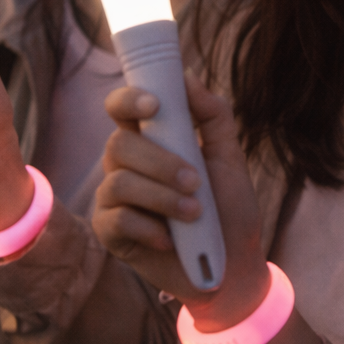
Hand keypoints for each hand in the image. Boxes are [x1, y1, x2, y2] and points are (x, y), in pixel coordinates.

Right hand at [94, 73, 272, 329]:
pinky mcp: (110, 233)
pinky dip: (151, 228)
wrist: (233, 266)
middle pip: (119, 144)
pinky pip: (118, 220)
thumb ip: (213, 116)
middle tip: (195, 182)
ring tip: (194, 214)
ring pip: (119, 182)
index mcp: (150, 140)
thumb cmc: (229, 210)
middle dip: (160, 162)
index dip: (129, 99)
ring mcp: (114, 199)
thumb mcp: (230, 158)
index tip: (155, 105)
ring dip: (162, 197)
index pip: (122, 107)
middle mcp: (126, 165)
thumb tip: (189, 78)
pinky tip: (171, 239)